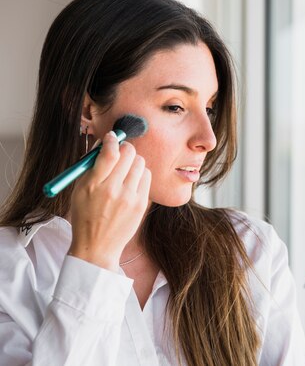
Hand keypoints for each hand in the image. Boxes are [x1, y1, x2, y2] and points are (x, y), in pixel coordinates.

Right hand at [68, 131, 150, 270]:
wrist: (98, 246)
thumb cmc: (85, 215)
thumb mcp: (79, 190)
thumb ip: (90, 166)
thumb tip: (104, 142)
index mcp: (93, 185)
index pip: (110, 153)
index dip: (112, 140)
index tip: (112, 137)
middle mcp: (113, 190)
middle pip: (129, 154)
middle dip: (125, 148)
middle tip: (121, 151)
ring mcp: (130, 198)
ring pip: (140, 163)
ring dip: (133, 160)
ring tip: (125, 169)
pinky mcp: (141, 204)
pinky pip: (146, 176)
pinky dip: (140, 174)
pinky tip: (132, 180)